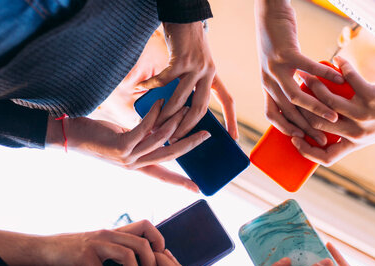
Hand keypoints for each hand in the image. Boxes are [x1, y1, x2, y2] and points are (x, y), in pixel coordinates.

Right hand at [33, 220, 163, 265]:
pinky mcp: (84, 256)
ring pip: (129, 256)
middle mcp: (109, 234)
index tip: (156, 261)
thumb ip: (117, 254)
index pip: (146, 226)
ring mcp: (97, 244)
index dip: (157, 241)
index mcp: (115, 232)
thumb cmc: (73, 254)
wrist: (42, 250)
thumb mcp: (99, 249)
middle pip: (143, 244)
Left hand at [48, 99, 210, 191]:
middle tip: (206, 134)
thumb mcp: (126, 139)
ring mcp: (128, 157)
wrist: (70, 137)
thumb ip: (144, 138)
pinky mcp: (121, 146)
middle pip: (170, 156)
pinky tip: (160, 102)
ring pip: (161, 140)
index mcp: (137, 166)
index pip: (165, 176)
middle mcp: (135, 165)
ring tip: (183, 108)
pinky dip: (154, 114)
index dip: (182, 182)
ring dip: (174, 122)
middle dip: (190, 144)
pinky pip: (144, 128)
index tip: (199, 189)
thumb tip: (163, 129)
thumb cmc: (98, 136)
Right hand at [137, 22, 237, 141]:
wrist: (184, 16)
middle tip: (175, 139)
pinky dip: (150, 86)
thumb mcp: (194, 65)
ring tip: (155, 124)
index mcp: (214, 76)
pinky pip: (163, 80)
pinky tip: (140, 88)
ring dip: (166, 114)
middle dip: (187, 126)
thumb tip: (177, 109)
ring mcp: (195, 67)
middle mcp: (208, 72)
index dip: (231, 120)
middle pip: (200, 107)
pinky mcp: (181, 60)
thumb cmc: (186, 43)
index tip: (234, 138)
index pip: (228, 101)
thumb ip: (190, 84)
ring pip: (180, 99)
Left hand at [255, 0, 343, 145]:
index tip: (302, 140)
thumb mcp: (280, 67)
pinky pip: (307, 68)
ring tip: (334, 117)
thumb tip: (307, 101)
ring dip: (316, 110)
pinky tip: (339, 79)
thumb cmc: (279, 40)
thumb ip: (290, 83)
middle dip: (306, 129)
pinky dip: (324, 75)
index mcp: (267, 85)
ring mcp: (275, 67)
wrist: (269, 13)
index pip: (272, 115)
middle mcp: (268, 80)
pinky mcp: (286, 52)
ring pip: (296, 97)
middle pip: (287, 112)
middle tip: (324, 140)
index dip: (286, 130)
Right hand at [291, 56, 374, 165]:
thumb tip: (328, 117)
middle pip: (318, 125)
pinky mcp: (371, 97)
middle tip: (296, 94)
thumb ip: (351, 129)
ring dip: (315, 86)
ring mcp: (363, 116)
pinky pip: (349, 81)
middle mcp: (356, 133)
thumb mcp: (372, 131)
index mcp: (355, 144)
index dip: (306, 151)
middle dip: (302, 109)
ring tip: (310, 75)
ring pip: (328, 102)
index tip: (294, 138)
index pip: (325, 158)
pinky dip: (342, 68)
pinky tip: (338, 60)